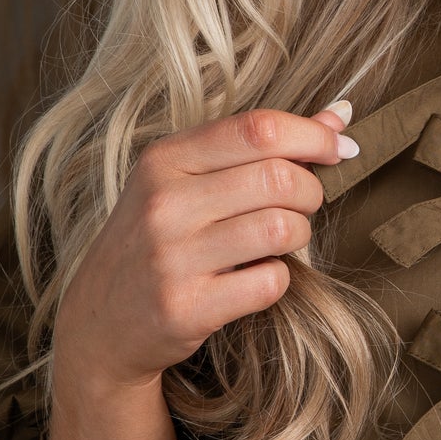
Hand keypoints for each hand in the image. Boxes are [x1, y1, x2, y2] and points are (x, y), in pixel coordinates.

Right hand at [55, 100, 357, 393]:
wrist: (101, 322)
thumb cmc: (159, 239)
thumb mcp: (188, 180)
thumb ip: (258, 146)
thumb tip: (339, 117)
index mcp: (164, 160)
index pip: (258, 128)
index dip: (312, 136)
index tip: (338, 148)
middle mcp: (163, 204)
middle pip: (279, 178)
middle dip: (310, 191)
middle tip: (300, 205)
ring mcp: (172, 258)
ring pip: (281, 228)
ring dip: (299, 235)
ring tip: (279, 240)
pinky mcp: (186, 308)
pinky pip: (270, 282)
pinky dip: (278, 279)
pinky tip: (255, 277)